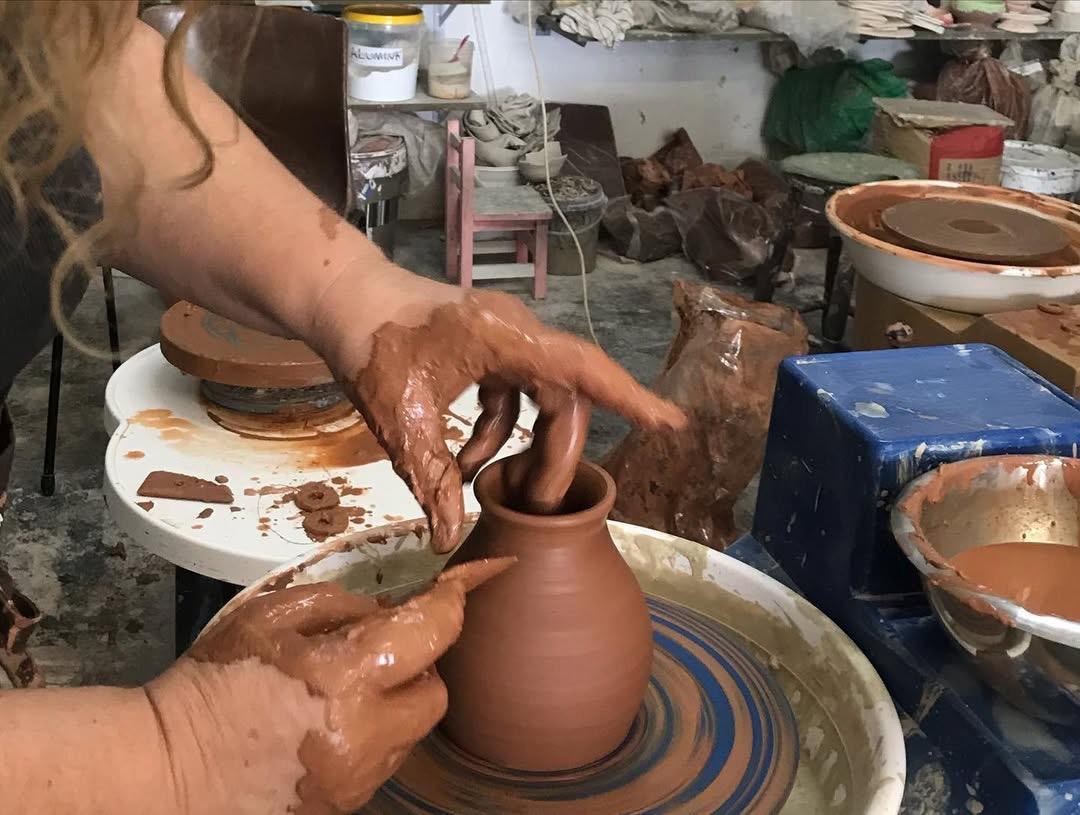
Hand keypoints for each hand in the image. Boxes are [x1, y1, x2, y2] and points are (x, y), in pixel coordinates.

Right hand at [144, 558, 511, 814]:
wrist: (168, 768)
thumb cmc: (214, 681)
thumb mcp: (268, 615)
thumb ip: (338, 604)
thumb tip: (387, 611)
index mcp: (346, 675)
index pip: (434, 632)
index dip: (453, 602)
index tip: (460, 585)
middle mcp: (365, 734)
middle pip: (436, 692)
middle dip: (418, 665)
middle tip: (375, 652)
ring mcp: (358, 778)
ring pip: (413, 732)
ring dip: (396, 705)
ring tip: (345, 693)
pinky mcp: (346, 806)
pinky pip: (384, 762)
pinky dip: (374, 738)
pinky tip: (329, 726)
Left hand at [333, 288, 684, 552]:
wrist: (340, 299)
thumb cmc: (370, 346)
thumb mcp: (400, 420)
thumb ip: (431, 479)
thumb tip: (448, 539)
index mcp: (506, 339)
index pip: (582, 371)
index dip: (629, 400)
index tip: (671, 424)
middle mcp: (517, 333)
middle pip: (565, 398)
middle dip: (556, 454)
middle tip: (538, 503)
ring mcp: (504, 338)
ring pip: (542, 398)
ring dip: (526, 446)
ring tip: (501, 491)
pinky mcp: (489, 347)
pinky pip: (513, 395)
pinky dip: (498, 432)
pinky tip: (466, 466)